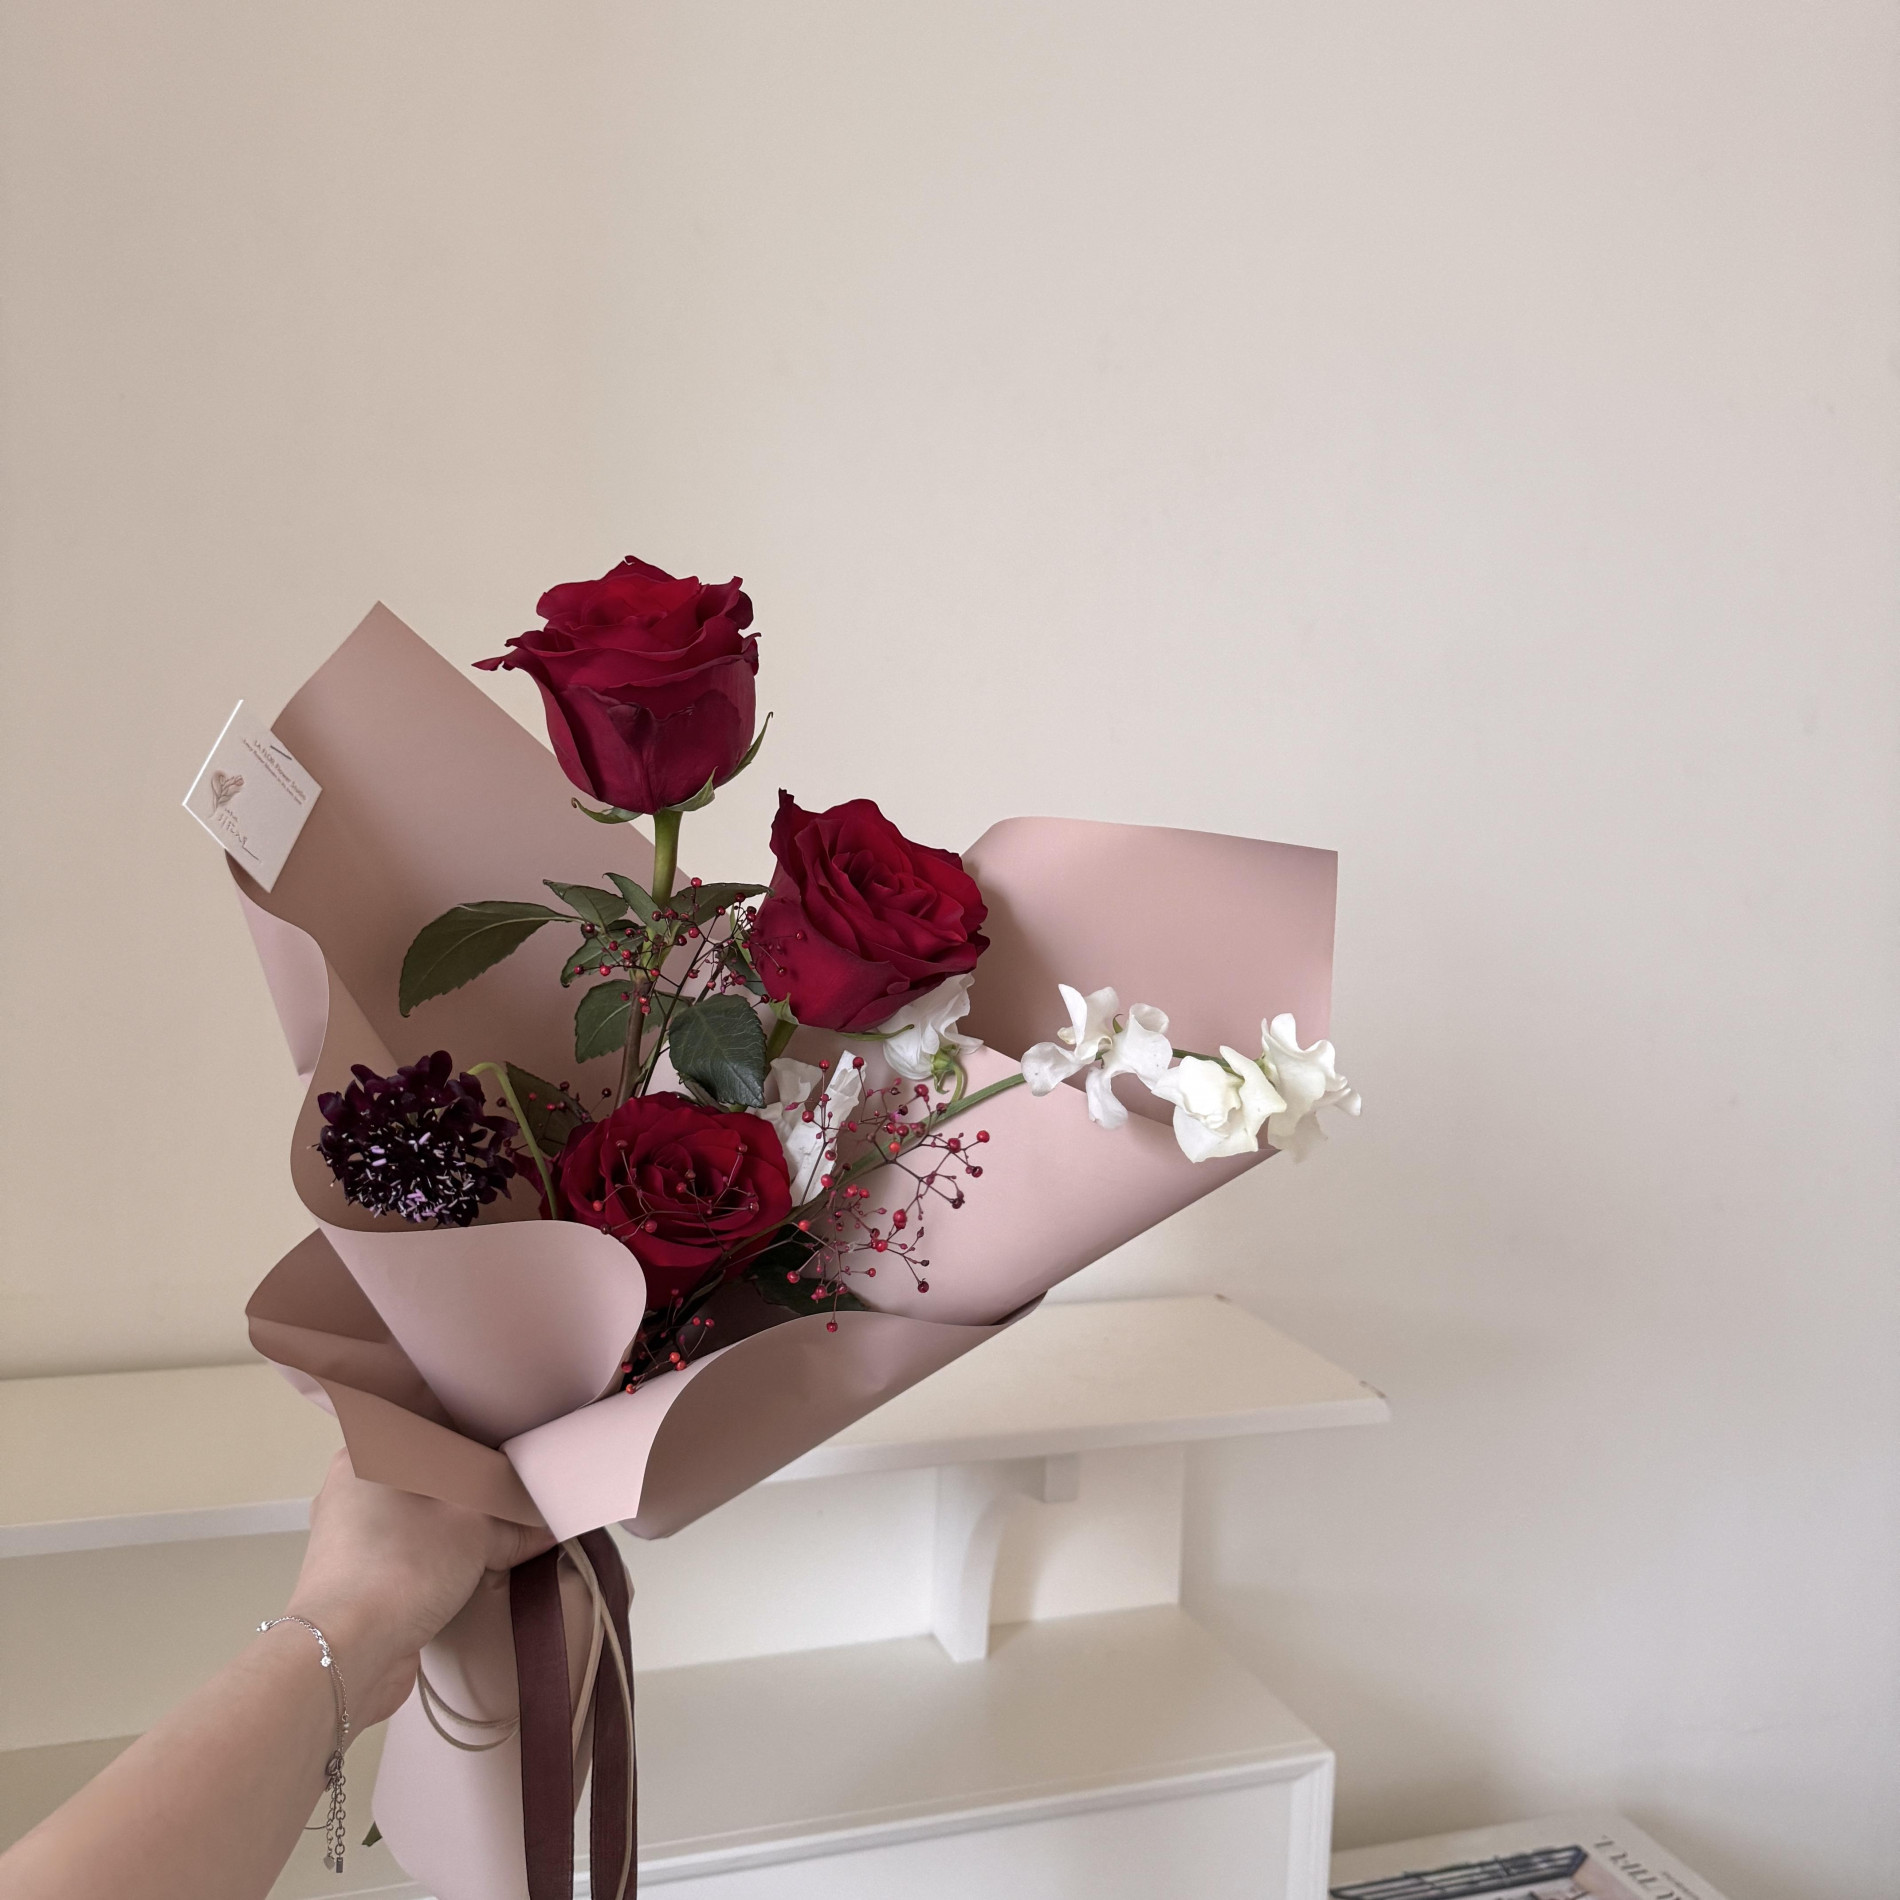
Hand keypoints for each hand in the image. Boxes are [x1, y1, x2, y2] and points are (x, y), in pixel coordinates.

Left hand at [284, 1450, 553, 1729]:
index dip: (479, 1432)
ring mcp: (350, 1537)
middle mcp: (351, 1487)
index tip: (519, 1442)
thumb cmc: (404, 1567)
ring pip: (421, 1517)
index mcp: (366, 1451)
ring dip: (459, 1529)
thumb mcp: (476, 1530)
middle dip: (474, 1487)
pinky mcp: (358, 1580)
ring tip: (509, 1531)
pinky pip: (412, 1553)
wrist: (347, 1656)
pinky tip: (478, 1567)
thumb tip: (546, 1526)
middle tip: (521, 1487)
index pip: (433, 1425)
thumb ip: (515, 1521)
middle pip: (429, 1474)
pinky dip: (442, 1559)